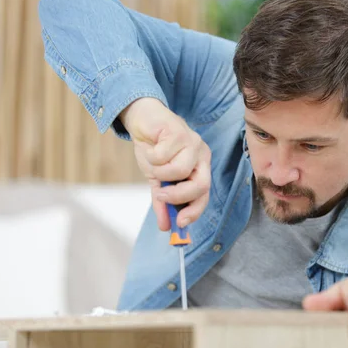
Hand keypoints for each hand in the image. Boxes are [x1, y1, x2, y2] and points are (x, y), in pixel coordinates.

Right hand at [119, 97, 210, 230]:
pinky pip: (163, 156)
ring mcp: (193, 142)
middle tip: (160, 194)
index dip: (194, 211)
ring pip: (179, 171)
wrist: (143, 120)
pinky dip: (150, 156)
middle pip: (201, 185)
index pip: (204, 194)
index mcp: (201, 167)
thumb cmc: (153, 148)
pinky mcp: (179, 132)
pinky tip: (150, 146)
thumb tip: (165, 227)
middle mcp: (202, 155)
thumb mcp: (157, 179)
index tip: (179, 223)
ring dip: (159, 172)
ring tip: (151, 162)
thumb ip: (162, 201)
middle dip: (178, 195)